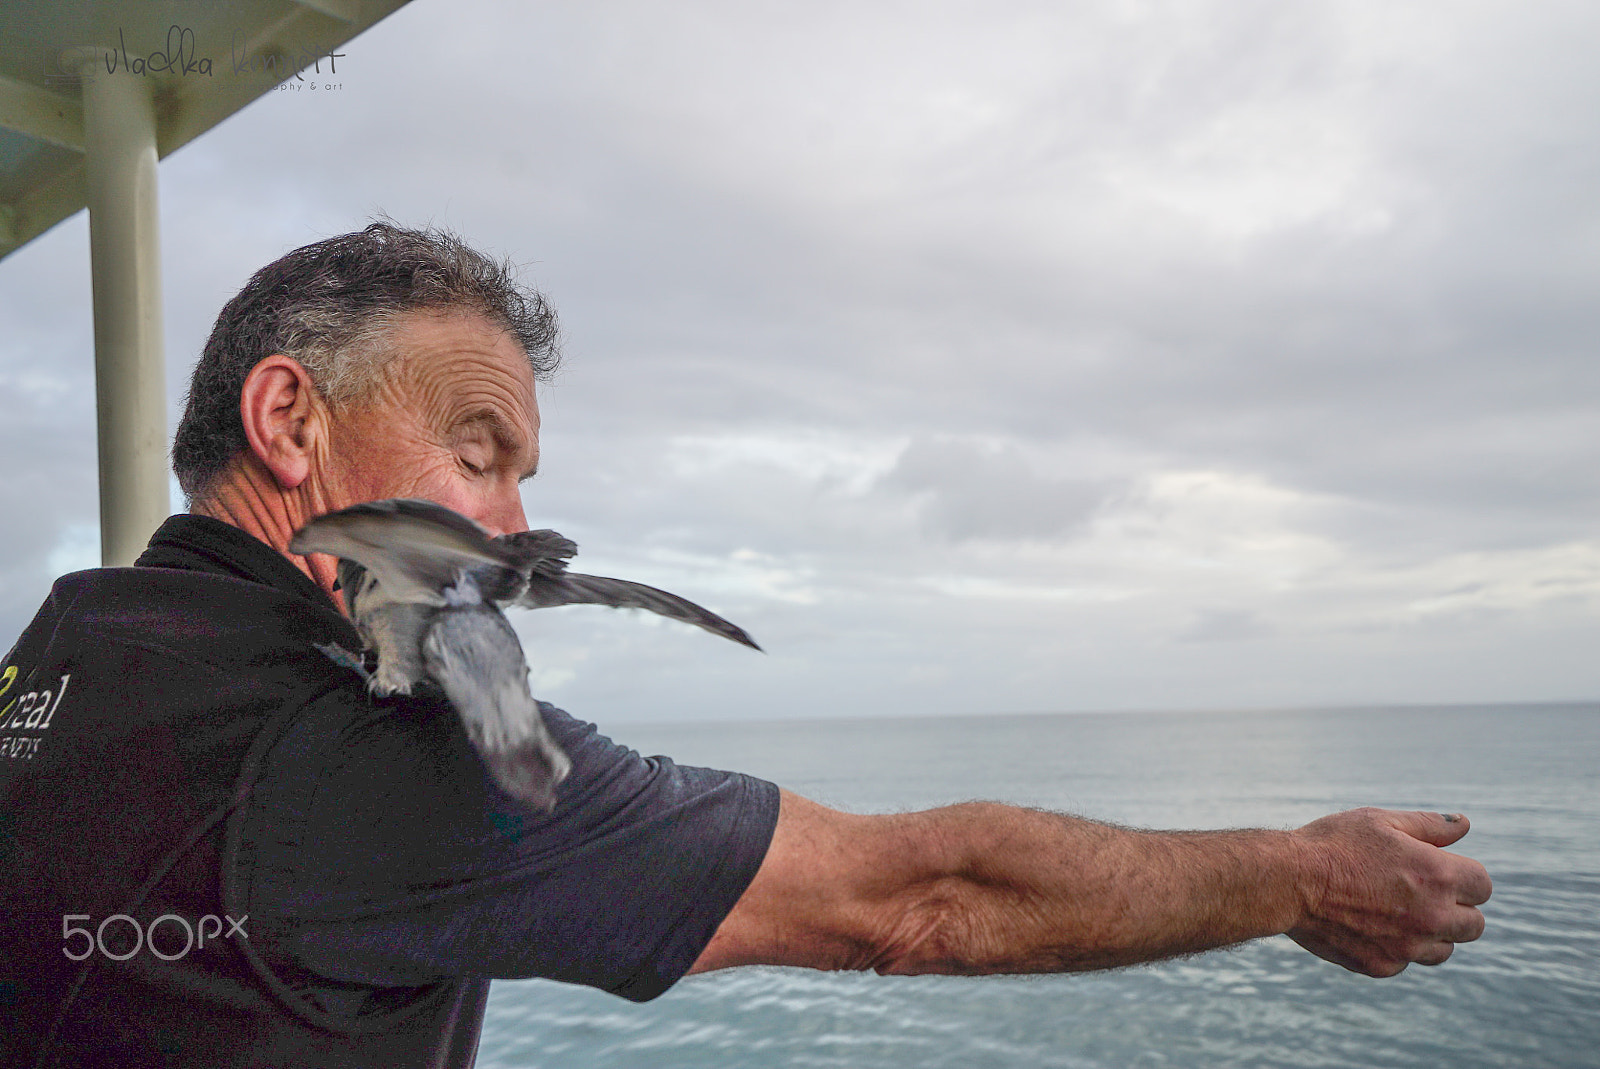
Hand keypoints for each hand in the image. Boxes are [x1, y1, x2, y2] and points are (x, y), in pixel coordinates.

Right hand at [1286, 808, 1491, 976]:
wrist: (1287, 881)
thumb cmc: (1334, 844)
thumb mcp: (1381, 821)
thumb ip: (1429, 825)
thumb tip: (1463, 823)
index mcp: (1439, 876)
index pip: (1483, 886)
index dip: (1463, 876)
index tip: (1439, 871)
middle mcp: (1432, 916)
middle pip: (1475, 925)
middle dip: (1456, 909)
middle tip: (1420, 893)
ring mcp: (1408, 946)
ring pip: (1444, 949)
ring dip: (1431, 933)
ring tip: (1395, 911)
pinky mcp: (1382, 965)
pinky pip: (1406, 962)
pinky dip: (1396, 947)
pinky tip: (1368, 924)